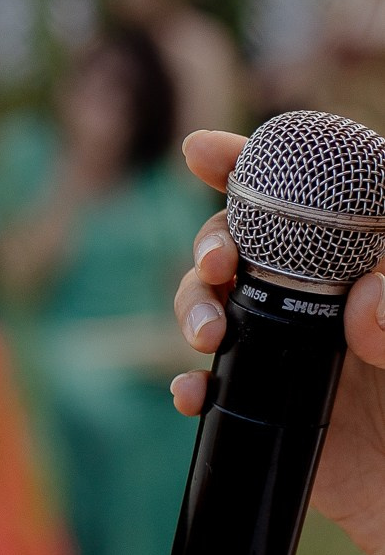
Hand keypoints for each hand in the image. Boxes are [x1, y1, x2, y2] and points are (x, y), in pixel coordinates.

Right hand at [172, 129, 384, 554]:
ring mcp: (284, 347)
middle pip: (239, 244)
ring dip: (192, 309)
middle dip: (211, 242)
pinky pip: (211, 386)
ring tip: (207, 337)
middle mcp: (316, 296)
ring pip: (215, 306)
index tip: (204, 153)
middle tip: (218, 265)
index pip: (302, 198)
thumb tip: (363, 300)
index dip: (246, 167)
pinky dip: (190, 387)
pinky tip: (193, 393)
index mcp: (358, 262)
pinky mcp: (262, 401)